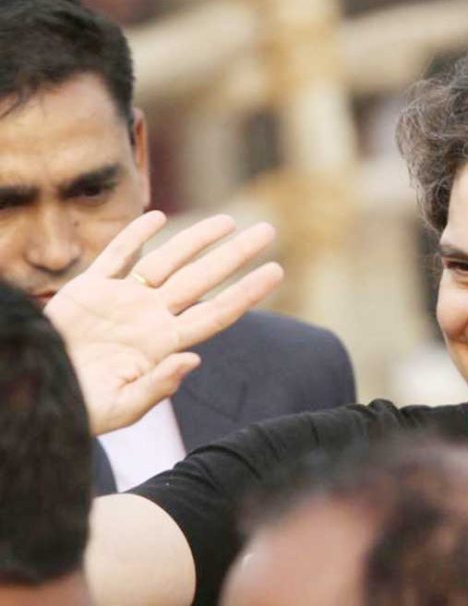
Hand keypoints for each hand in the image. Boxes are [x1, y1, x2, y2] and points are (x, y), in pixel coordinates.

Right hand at [45, 211, 283, 435]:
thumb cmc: (78, 410)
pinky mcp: (87, 291)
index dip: (247, 291)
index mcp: (162, 346)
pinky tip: (157, 216)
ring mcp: (120, 302)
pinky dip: (134, 235)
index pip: (216, 313)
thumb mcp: (120, 408)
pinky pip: (116, 256)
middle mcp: (149, 318)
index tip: (277, 271)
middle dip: (235, 255)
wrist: (32, 393)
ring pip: (166, 261)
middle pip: (202, 279)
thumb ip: (157, 386)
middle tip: (268, 230)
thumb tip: (193, 361)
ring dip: (196, 239)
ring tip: (228, 220)